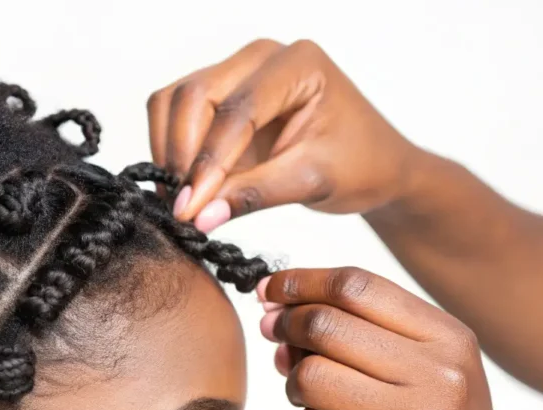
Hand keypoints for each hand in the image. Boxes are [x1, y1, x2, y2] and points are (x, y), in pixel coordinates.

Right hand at [147, 40, 422, 229]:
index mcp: (297, 65)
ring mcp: (237, 74)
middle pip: (193, 95)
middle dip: (181, 154)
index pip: (236, 110)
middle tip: (183, 206)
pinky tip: (184, 188)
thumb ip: (254, 195)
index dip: (208, 161)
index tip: (191, 208)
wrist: (373, 164)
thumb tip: (199, 216)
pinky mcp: (220, 99)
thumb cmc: (360, 164)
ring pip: (174, 102)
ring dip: (168, 152)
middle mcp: (261, 59)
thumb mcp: (313, 181)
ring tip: (181, 200)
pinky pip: (175, 116)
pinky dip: (170, 152)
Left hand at [257, 267, 525, 409]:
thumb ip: (361, 334)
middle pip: (326, 325)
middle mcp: (441, 374)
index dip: (301, 282)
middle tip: (277, 340)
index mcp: (450, 338)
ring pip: (311, 377)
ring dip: (295, 386)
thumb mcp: (426, 373)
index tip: (269, 289)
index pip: (357, 286)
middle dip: (287, 329)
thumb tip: (276, 308)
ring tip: (314, 398)